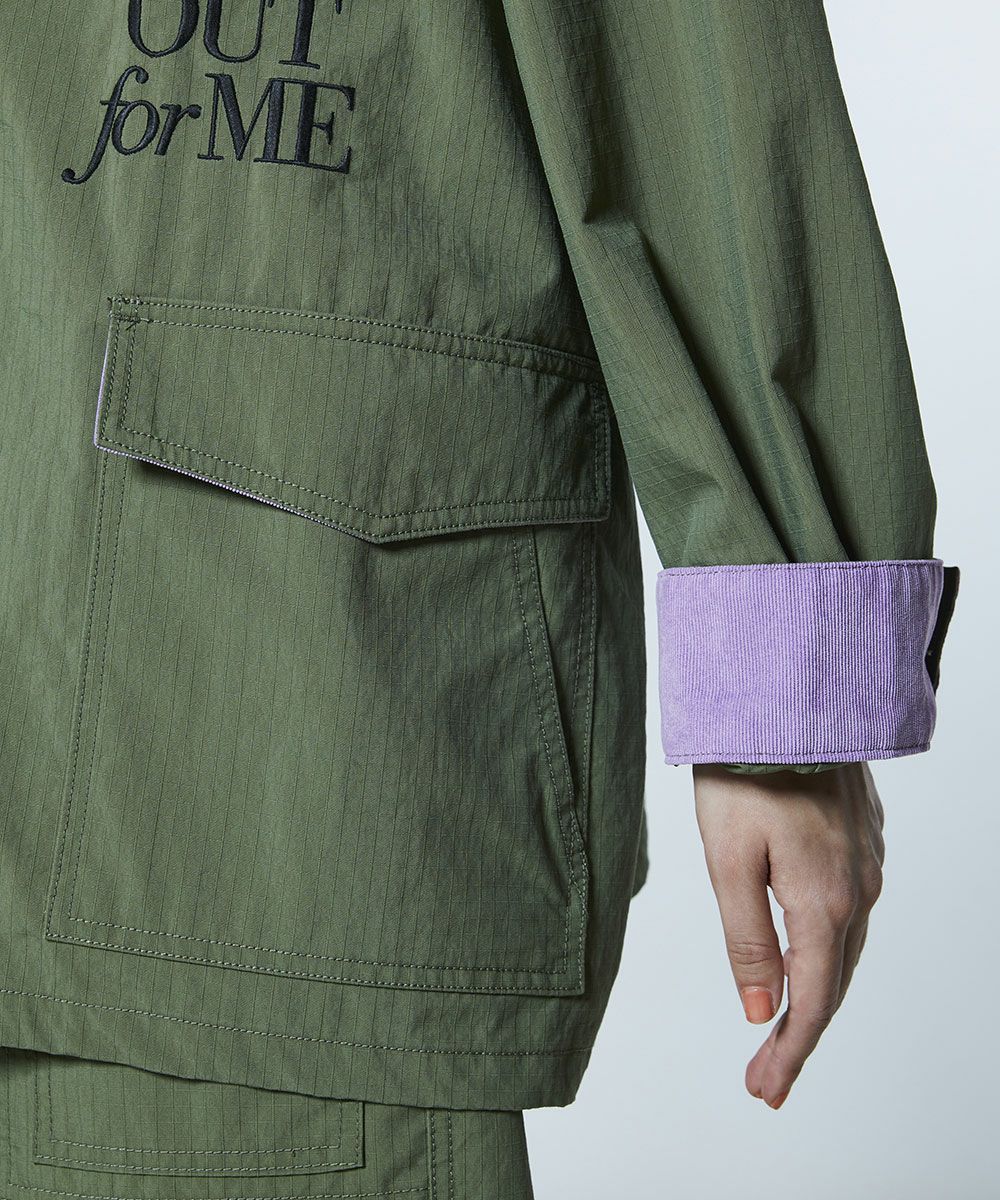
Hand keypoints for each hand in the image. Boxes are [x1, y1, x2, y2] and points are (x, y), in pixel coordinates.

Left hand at [692, 761, 884, 1109]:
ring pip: (845, 947)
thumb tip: (757, 1007)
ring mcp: (867, 861)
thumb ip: (745, 939)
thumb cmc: (745, 771)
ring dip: (815, 991)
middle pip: (834, 982)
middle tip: (766, 1077)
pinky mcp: (862, 836)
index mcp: (824, 903)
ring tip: (781, 1026)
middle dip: (799, 1034)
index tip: (764, 1090)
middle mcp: (858, 888)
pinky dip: (827, 945)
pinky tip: (806, 951)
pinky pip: (851, 909)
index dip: (788, 1051)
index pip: (811, 1001)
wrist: (786, 695)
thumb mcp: (728, 860)